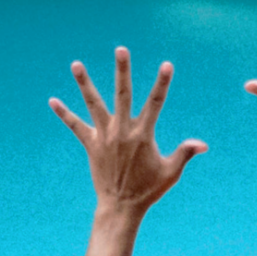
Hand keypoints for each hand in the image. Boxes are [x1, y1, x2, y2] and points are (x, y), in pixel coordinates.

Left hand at [50, 49, 205, 215]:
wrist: (121, 206)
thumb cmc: (149, 190)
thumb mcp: (171, 172)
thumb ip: (185, 153)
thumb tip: (203, 144)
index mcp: (143, 135)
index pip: (155, 103)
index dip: (162, 83)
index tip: (167, 64)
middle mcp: (122, 131)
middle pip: (122, 94)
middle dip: (122, 70)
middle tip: (121, 49)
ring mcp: (104, 137)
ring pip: (93, 104)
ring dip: (84, 83)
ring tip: (75, 63)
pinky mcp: (91, 145)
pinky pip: (75, 126)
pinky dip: (64, 114)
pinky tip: (52, 101)